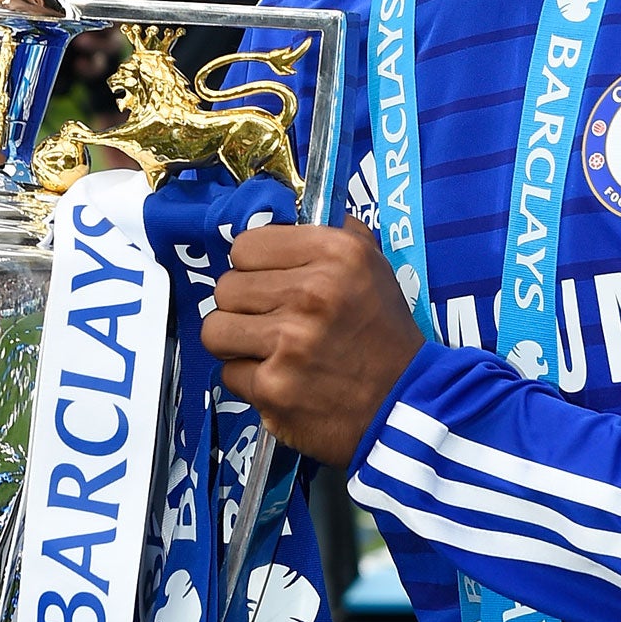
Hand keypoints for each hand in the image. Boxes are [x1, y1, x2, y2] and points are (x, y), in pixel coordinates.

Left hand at [202, 221, 425, 466]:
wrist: (404, 404)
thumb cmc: (383, 331)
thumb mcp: (371, 265)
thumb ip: (329, 234)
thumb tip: (281, 218)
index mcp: (335, 253)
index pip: (246, 245)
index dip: (254, 266)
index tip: (270, 282)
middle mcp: (312, 293)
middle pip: (226, 287)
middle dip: (244, 306)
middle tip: (271, 320)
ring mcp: (289, 343)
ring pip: (216, 330)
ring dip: (236, 342)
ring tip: (265, 349)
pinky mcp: (274, 389)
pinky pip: (229, 374)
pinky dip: (251, 380)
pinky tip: (281, 380)